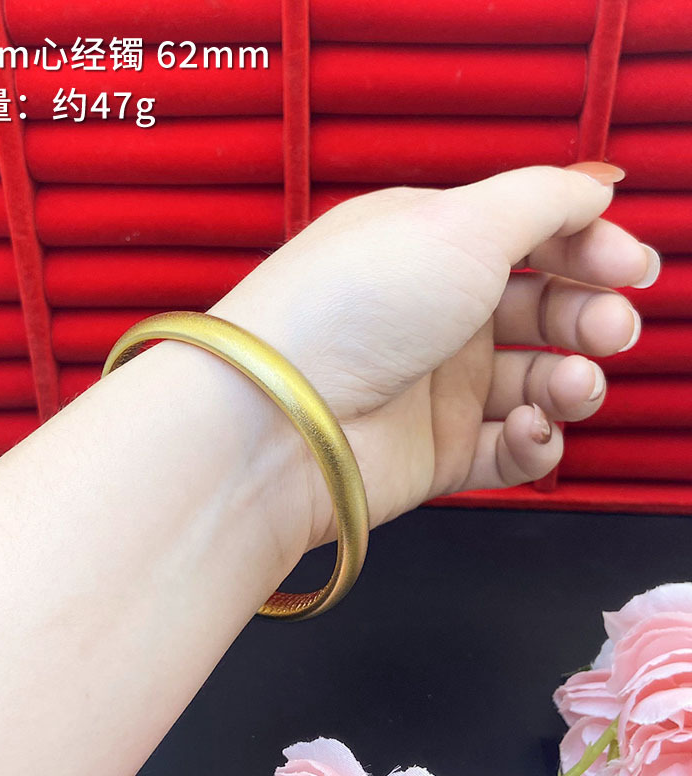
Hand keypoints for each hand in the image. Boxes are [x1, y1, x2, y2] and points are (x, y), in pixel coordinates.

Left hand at [210, 164, 656, 548]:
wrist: (283, 416)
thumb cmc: (354, 307)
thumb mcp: (460, 224)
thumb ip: (543, 200)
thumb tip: (595, 185)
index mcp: (430, 247)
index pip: (528, 237)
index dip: (588, 246)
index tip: (629, 265)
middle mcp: (433, 314)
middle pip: (542, 310)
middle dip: (590, 315)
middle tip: (610, 327)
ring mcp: (434, 387)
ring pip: (536, 382)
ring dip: (573, 381)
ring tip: (570, 382)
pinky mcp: (436, 453)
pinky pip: (510, 450)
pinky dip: (537, 441)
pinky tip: (530, 428)